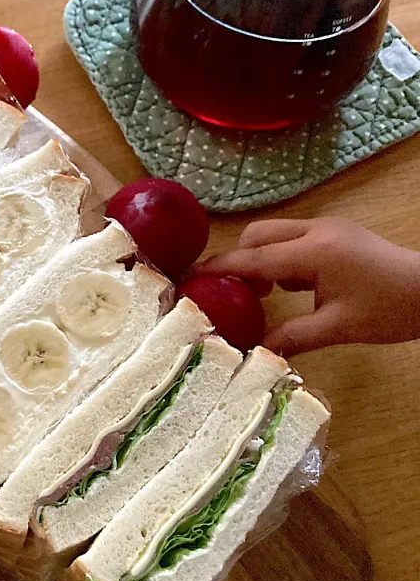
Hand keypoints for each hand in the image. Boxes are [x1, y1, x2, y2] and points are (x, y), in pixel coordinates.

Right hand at [194, 218, 419, 355]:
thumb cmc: (390, 310)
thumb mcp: (339, 328)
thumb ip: (293, 337)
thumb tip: (256, 354)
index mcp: (314, 253)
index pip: (254, 258)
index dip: (219, 268)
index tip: (190, 276)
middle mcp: (315, 231)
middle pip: (258, 235)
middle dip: (238, 259)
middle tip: (233, 292)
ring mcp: (326, 226)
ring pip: (273, 233)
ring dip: (260, 257)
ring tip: (263, 291)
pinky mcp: (334, 231)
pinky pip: (292, 236)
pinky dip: (280, 255)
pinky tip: (293, 284)